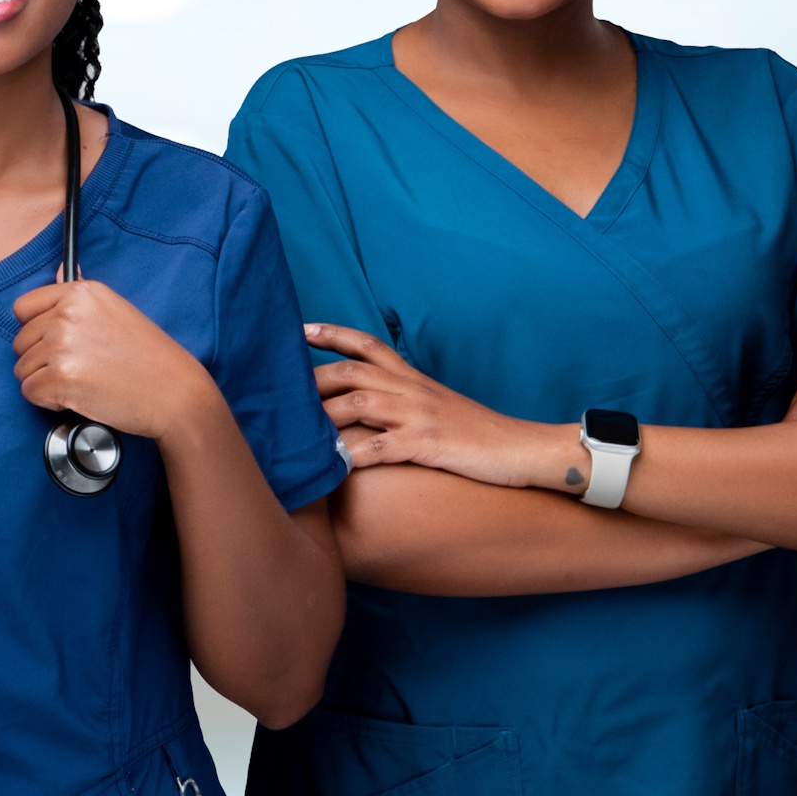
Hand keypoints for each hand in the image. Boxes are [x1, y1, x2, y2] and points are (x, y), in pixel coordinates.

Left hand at [12, 276, 224, 443]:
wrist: (174, 392)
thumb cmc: (150, 356)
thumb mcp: (115, 310)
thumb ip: (79, 293)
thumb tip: (62, 270)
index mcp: (81, 293)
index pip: (24, 308)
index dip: (34, 330)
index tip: (53, 342)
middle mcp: (67, 314)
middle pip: (20, 341)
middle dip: (41, 359)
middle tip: (77, 368)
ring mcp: (62, 345)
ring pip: (22, 369)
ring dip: (44, 381)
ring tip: (80, 382)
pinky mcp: (61, 378)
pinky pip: (30, 392)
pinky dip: (48, 401)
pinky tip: (76, 397)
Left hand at [308, 325, 579, 490]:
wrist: (521, 448)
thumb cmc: (474, 432)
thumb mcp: (434, 405)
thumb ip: (399, 398)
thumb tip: (361, 402)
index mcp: (411, 378)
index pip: (366, 343)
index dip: (330, 333)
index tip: (298, 329)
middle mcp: (411, 390)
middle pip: (351, 371)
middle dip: (311, 379)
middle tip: (275, 390)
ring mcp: (419, 416)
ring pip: (359, 404)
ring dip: (323, 415)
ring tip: (290, 430)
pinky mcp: (427, 444)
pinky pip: (381, 447)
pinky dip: (352, 455)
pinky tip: (330, 466)